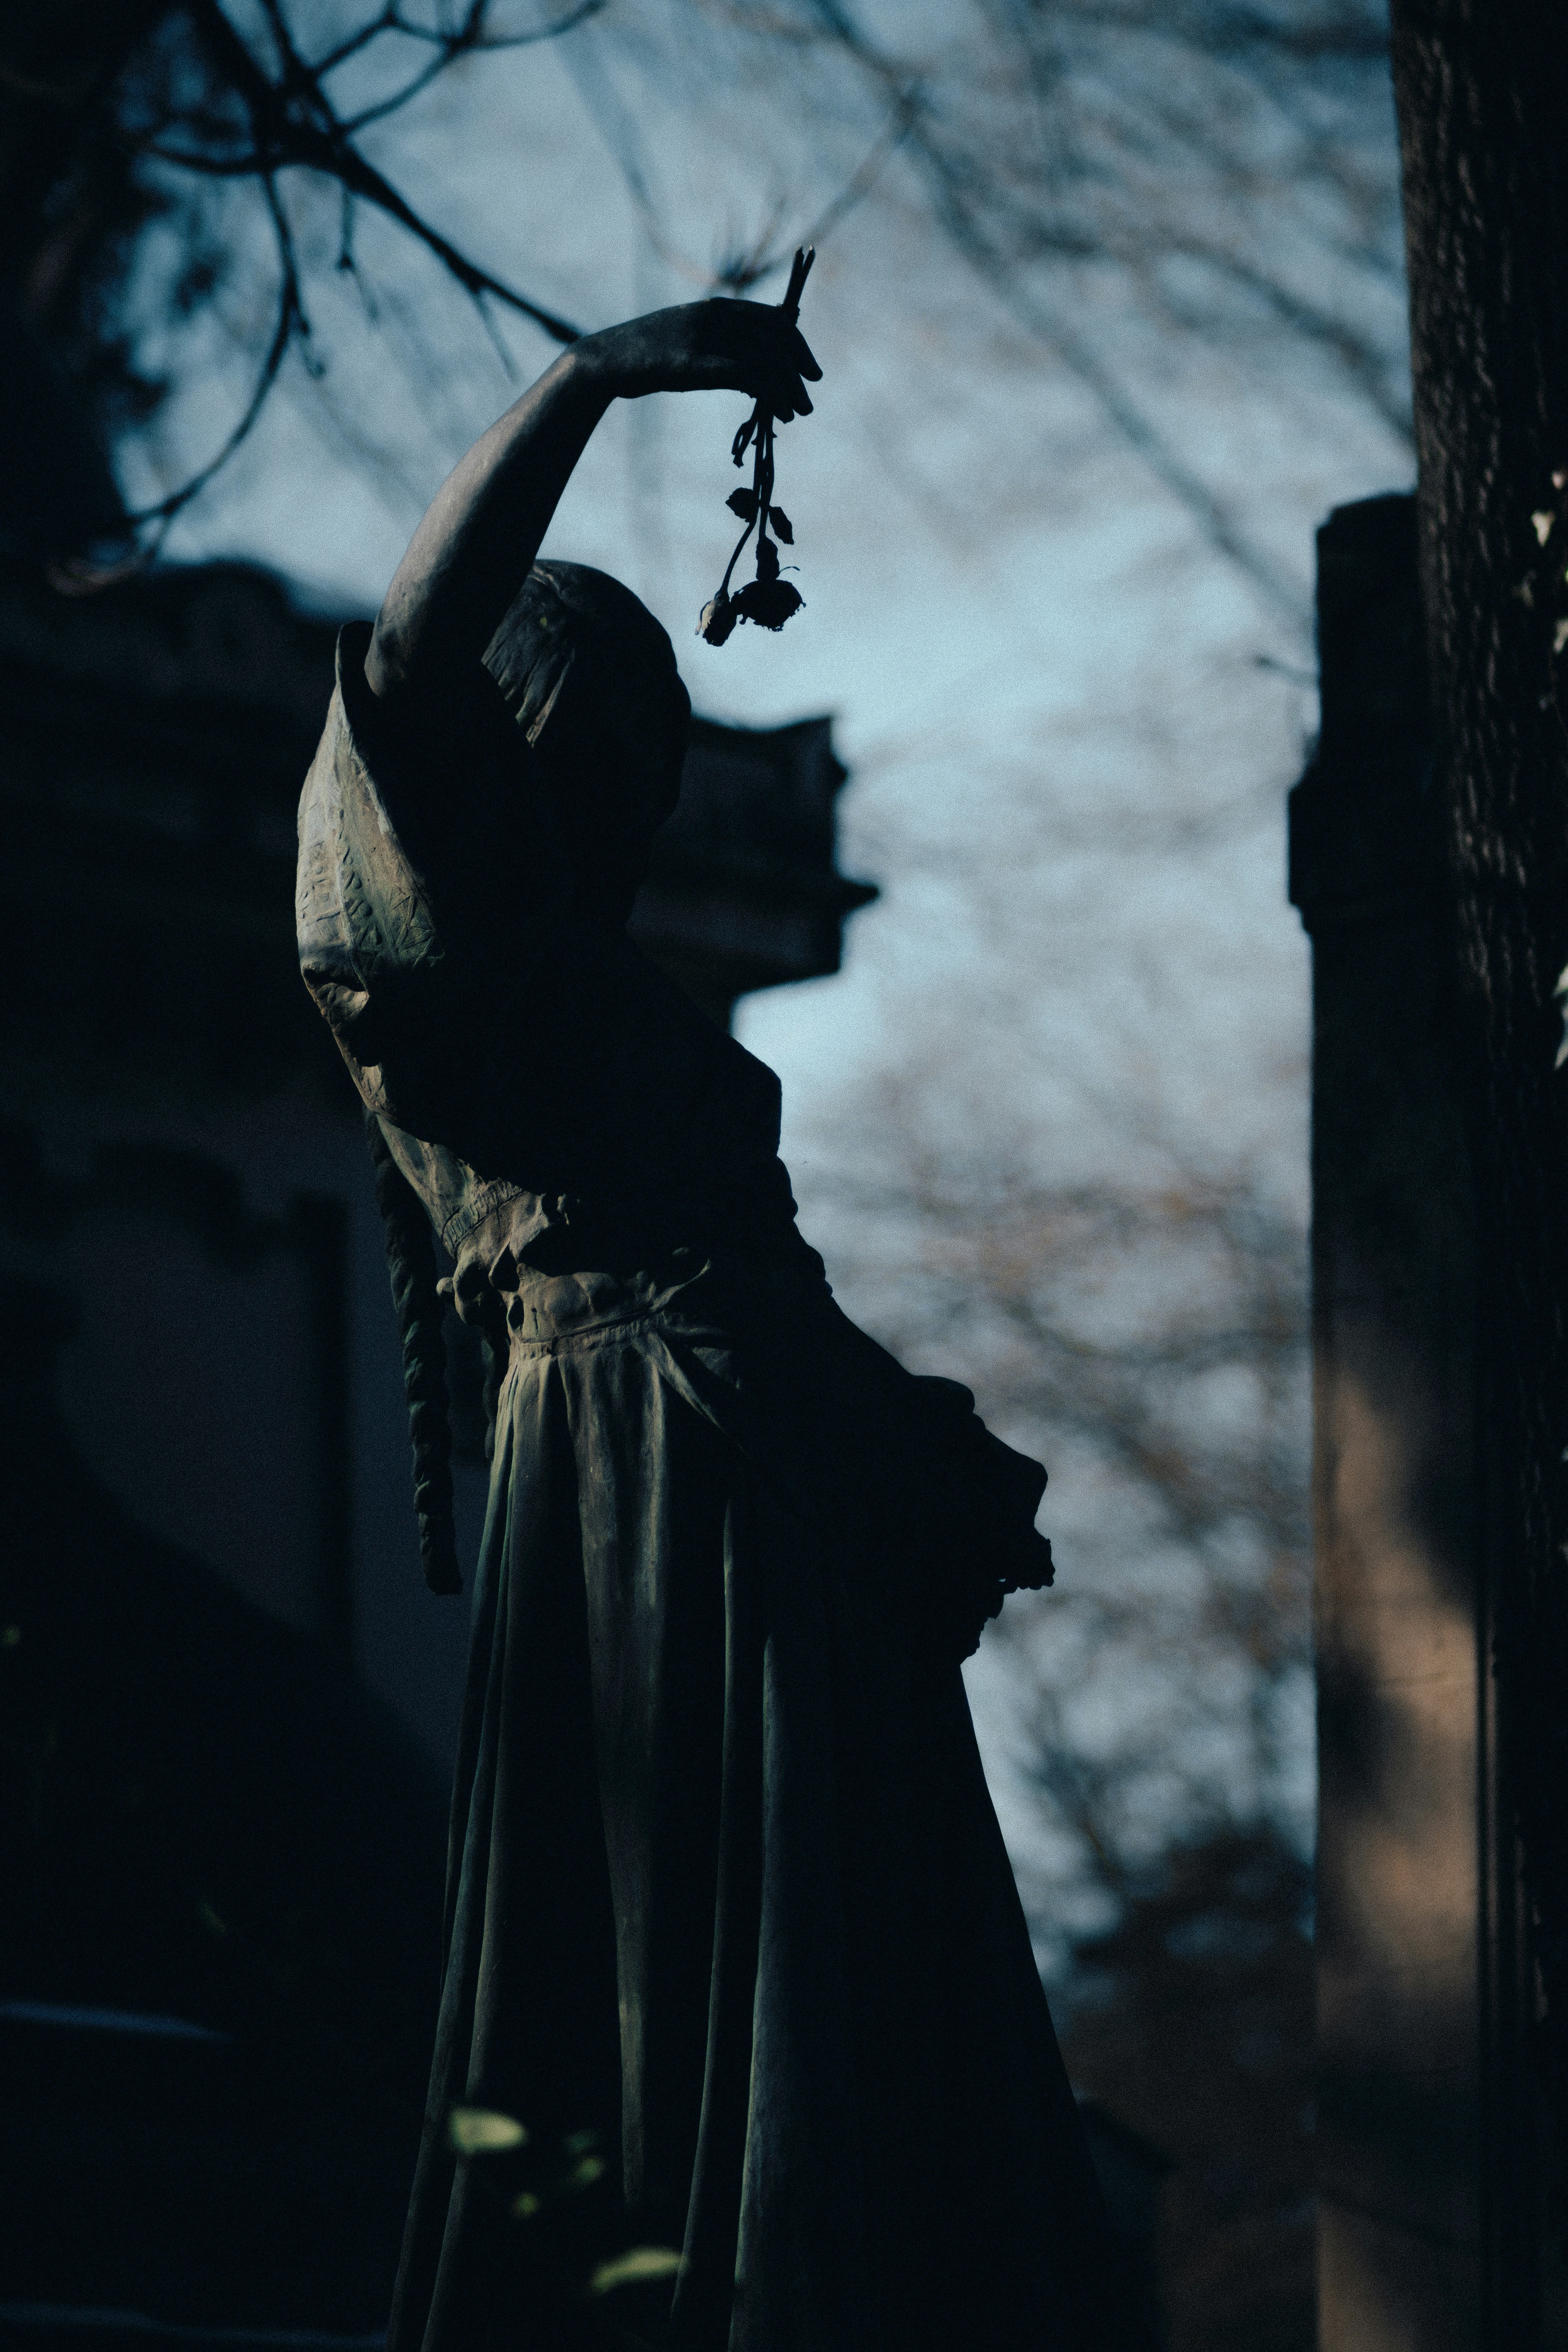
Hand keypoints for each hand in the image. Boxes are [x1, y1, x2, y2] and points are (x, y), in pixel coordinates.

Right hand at [579, 300, 821, 420]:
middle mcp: (716, 316)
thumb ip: (725, 355)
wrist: (607, 361)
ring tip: (800, 411)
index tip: (809, 368)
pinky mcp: (697, 364)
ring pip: (767, 358)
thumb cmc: (647, 359)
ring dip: (790, 386)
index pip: (773, 318)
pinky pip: (748, 376)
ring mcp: (706, 338)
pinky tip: (779, 412)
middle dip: (800, 363)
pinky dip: (771, 395)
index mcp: (717, 308)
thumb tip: (758, 381)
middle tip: (812, 389)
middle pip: (777, 335)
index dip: (798, 342)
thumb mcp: (692, 349)